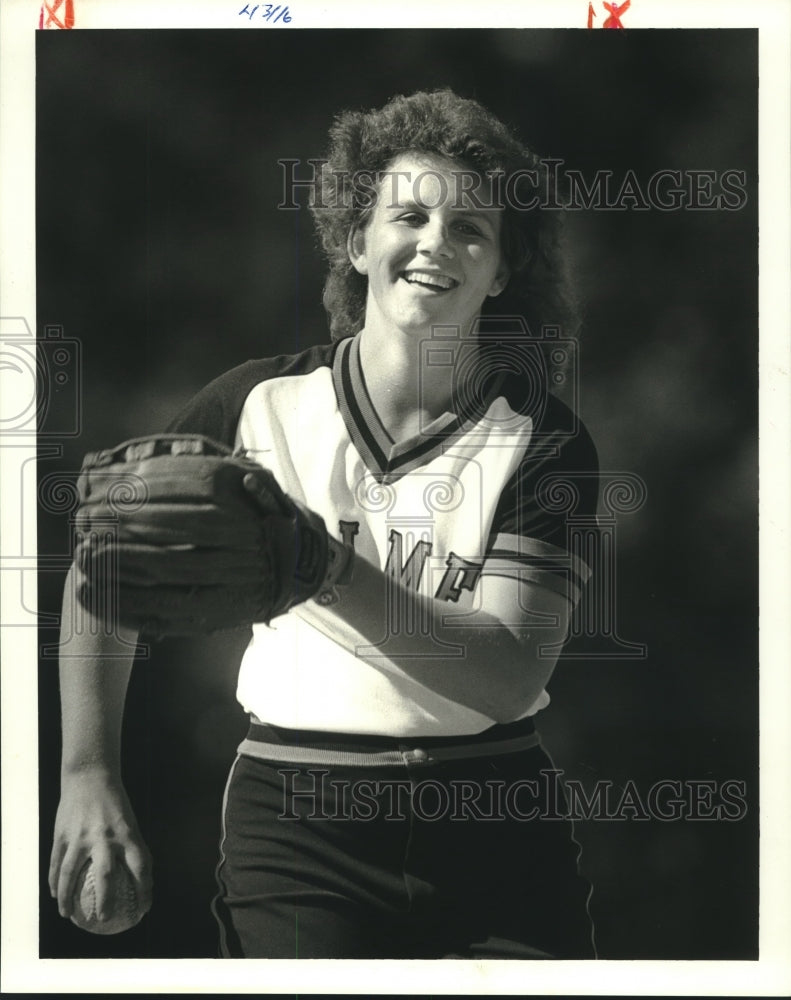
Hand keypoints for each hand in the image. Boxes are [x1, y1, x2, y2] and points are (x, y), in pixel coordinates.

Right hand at [49, 770, 151, 926]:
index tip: (144, 908)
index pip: (141, 867)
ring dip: (67, 898)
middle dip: (105, 902)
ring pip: (70, 875)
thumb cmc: (114, 803)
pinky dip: (54, 881)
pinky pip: (56, 864)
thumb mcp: (129, 822)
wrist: (90, 776)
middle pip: (106, 876)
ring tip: (67, 915)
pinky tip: (54, 894)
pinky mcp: (63, 835)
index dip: (145, 890)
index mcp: (127, 833)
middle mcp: (105, 837)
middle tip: (104, 920)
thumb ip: (130, 847)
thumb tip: (138, 878)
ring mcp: (81, 836)